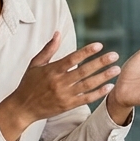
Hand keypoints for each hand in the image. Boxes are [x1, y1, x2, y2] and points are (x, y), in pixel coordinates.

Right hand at [0, 32, 120, 140]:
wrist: (23, 108)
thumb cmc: (28, 83)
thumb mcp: (35, 64)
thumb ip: (49, 49)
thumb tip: (58, 32)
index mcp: (52, 70)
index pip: (72, 59)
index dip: (86, 52)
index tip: (99, 45)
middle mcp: (59, 82)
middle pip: (84, 71)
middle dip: (100, 63)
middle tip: (115, 55)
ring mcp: (64, 95)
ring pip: (88, 85)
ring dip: (103, 77)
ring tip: (116, 69)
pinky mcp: (68, 105)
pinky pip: (86, 99)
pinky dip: (98, 93)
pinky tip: (109, 86)